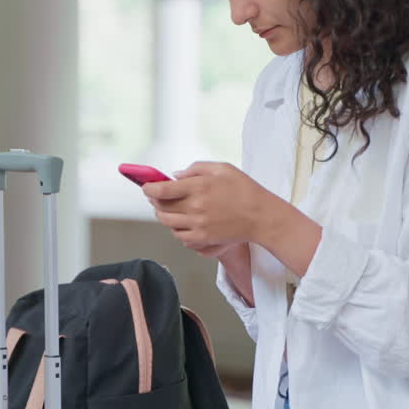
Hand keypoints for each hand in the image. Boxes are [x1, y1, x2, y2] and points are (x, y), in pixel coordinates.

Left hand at [141, 162, 271, 252]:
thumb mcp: (223, 168)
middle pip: (160, 209)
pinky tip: (184, 223)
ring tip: (172, 209)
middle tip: (157, 197)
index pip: (161, 190)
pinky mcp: (204, 239)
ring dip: (164, 216)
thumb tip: (175, 176)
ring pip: (168, 224)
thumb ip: (196, 169)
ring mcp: (199, 226)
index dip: (148, 188)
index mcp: (198, 188)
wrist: (262, 217)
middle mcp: (195, 208)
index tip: (146, 187)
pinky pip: (180, 237)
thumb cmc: (244, 189)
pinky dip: (177, 230)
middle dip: (155, 202)